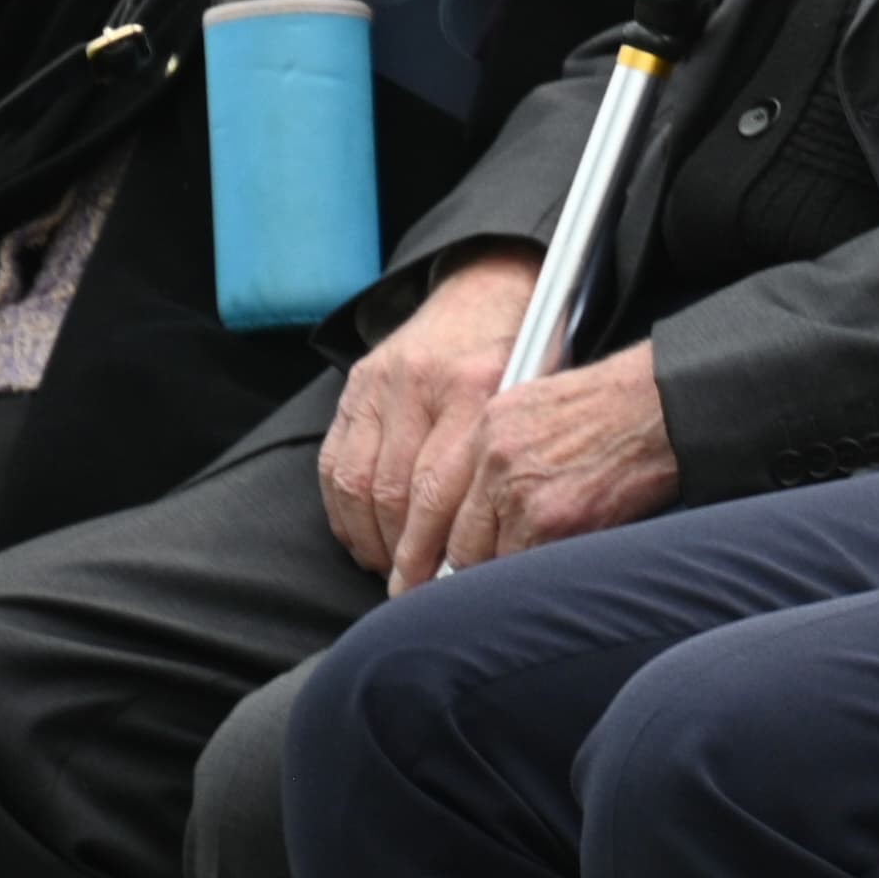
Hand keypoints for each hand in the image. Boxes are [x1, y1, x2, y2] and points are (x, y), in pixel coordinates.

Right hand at [320, 249, 536, 581]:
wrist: (489, 286)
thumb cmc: (530, 354)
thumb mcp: (543, 396)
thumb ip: (515, 462)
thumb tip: (507, 546)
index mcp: (476, 386)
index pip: (440, 488)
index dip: (433, 549)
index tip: (437, 587)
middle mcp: (421, 382)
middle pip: (395, 492)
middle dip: (401, 554)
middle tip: (410, 591)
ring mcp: (381, 382)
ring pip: (357, 484)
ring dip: (369, 539)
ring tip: (389, 569)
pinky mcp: (355, 385)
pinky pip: (334, 463)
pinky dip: (344, 510)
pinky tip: (365, 537)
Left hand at [440, 341, 678, 573]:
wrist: (666, 406)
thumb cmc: (615, 409)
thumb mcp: (538, 410)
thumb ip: (496, 454)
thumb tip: (470, 514)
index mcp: (486, 425)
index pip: (430, 498)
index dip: (419, 545)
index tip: (413, 572)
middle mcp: (494, 457)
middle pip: (455, 539)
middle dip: (461, 569)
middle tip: (460, 590)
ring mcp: (521, 492)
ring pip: (486, 560)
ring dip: (502, 573)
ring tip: (524, 572)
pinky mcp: (553, 522)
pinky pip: (523, 569)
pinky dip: (535, 575)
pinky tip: (555, 564)